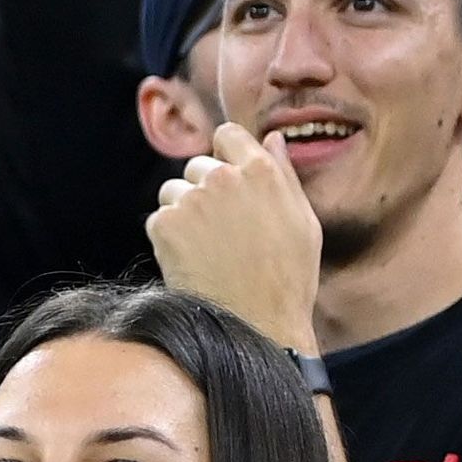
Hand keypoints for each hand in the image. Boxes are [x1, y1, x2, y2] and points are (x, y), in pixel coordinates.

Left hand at [146, 124, 326, 356]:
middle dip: (204, 190)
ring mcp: (191, 200)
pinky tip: (192, 262)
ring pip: (173, 192)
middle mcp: (223, 178)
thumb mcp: (303, 223)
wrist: (255, 325)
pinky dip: (168, 239)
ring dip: (183, 213)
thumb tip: (271, 139)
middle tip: (221, 231)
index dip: (225, 155)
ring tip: (207, 249)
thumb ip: (284, 175)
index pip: (228, 135)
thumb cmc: (287, 279)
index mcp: (261, 171)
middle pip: (198, 166)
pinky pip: (159, 220)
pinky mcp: (164, 225)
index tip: (227, 180)